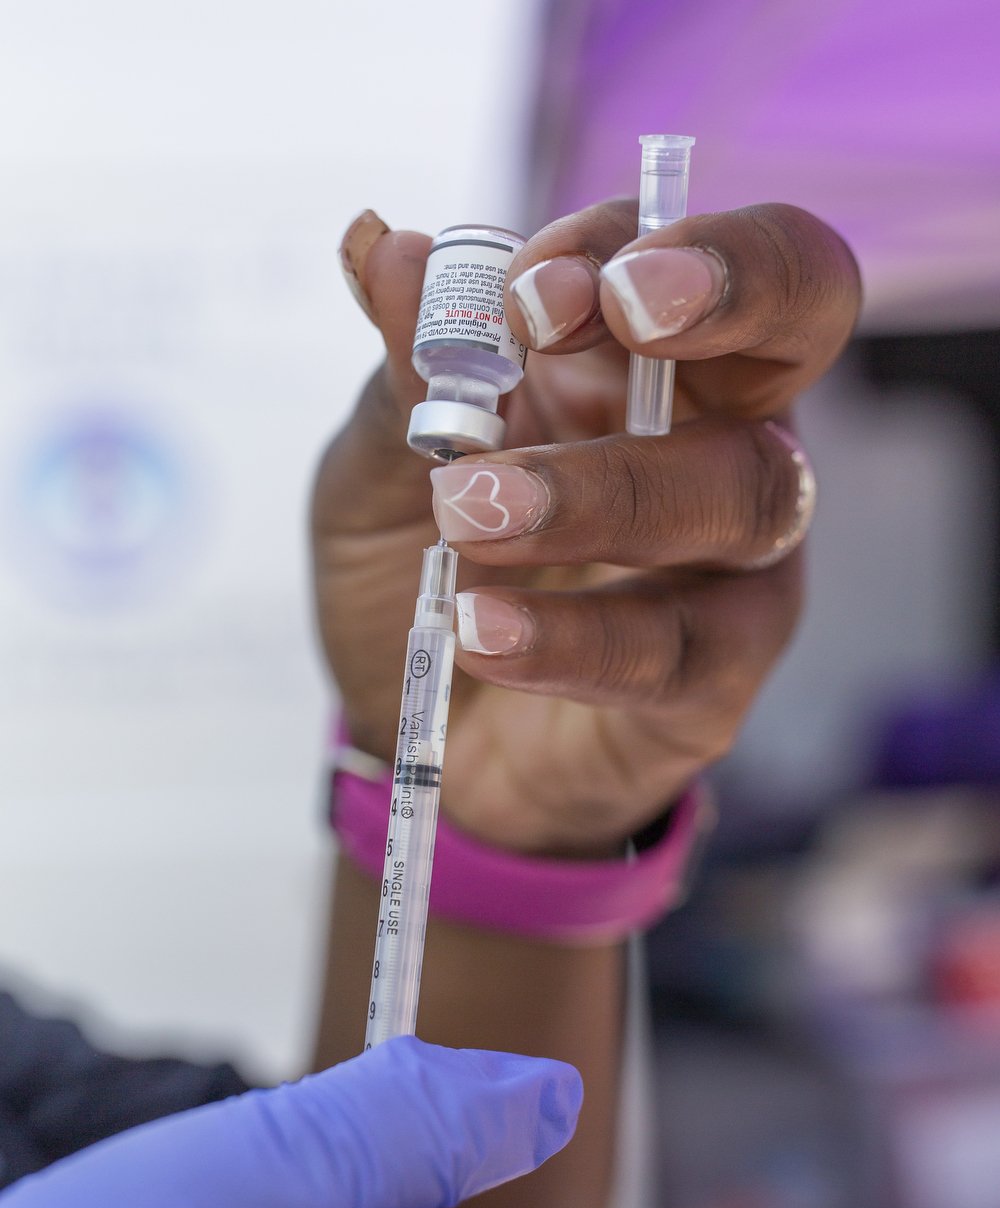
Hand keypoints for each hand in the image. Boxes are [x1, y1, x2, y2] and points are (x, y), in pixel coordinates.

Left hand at [315, 201, 858, 855]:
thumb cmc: (414, 569)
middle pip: (801, 318)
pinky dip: (572, 636)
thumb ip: (403, 371)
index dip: (634, 243)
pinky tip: (479, 630)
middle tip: (611, 310)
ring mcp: (733, 560)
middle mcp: (714, 433)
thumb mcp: (381, 466)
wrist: (405, 723)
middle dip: (726, 289)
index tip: (529, 292)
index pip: (691, 250)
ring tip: (468, 513)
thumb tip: (383, 243)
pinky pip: (677, 647)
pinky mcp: (715, 678)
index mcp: (638, 357)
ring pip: (739, 493)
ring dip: (603, 491)